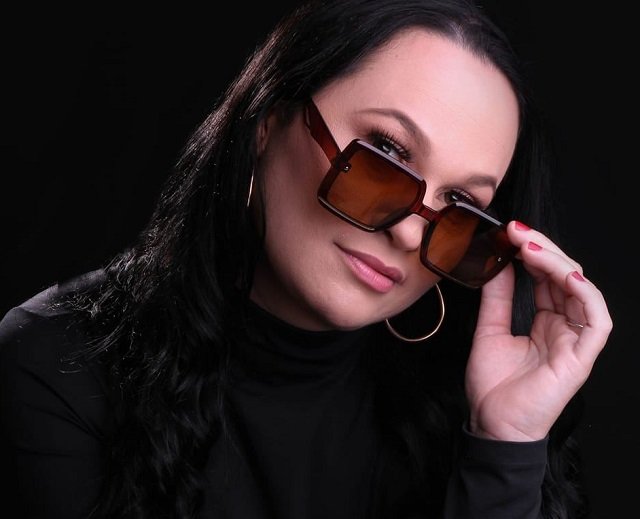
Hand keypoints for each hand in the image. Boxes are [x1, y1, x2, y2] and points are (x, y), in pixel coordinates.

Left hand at [465, 221, 611, 441]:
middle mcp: (564, 327)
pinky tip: (564, 276)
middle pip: (566, 278)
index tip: (510, 234)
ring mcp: (576, 341)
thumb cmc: (493, 386)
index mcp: (546, 322)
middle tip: (518, 232)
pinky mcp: (583, 356)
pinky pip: (597, 320)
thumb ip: (498, 298)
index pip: (547, 278)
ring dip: (559, 264)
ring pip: (582, 291)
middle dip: (544, 250)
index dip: (533, 254)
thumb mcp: (489, 330)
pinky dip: (585, 294)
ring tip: (530, 247)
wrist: (492, 425)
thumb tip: (499, 263)